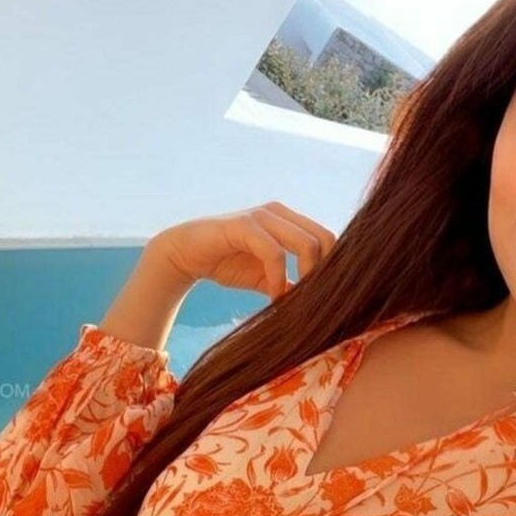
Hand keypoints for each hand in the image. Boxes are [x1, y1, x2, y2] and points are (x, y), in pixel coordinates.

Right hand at [146, 203, 337, 300]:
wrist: (185, 256)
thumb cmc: (227, 264)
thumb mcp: (268, 278)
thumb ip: (293, 283)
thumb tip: (319, 302)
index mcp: (289, 220)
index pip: (328, 238)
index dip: (330, 268)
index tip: (319, 297)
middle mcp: (279, 212)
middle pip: (324, 239)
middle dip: (321, 274)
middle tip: (310, 300)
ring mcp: (262, 216)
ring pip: (305, 244)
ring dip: (304, 278)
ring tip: (292, 300)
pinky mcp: (243, 225)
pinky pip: (274, 252)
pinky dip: (278, 278)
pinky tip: (273, 296)